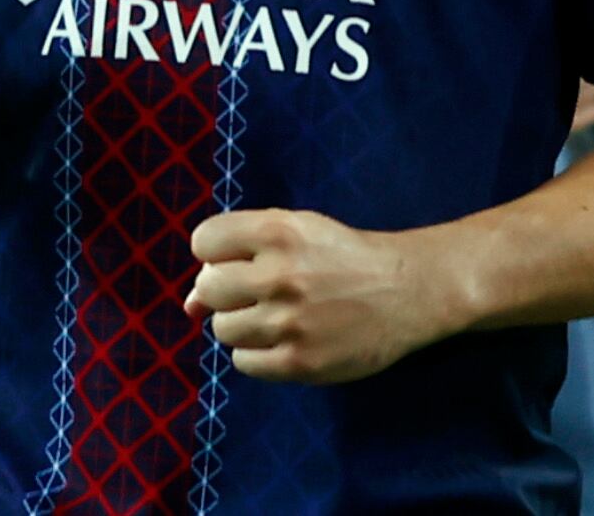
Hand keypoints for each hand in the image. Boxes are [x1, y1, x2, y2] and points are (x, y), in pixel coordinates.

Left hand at [184, 210, 446, 383]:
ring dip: (241, 324)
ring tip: (276, 316)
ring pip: (223, 329)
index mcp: (280, 231)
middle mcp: (282, 273)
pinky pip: (243, 363)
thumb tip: (188, 306)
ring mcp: (291, 321)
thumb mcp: (296, 234)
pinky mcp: (301, 362)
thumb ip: (238, 256)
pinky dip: (256, 354)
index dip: (216, 253)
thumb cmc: (342, 257)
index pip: (204, 240)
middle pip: (209, 288)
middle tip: (258, 292)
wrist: (405, 292)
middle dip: (225, 292)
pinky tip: (283, 340)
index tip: (239, 260)